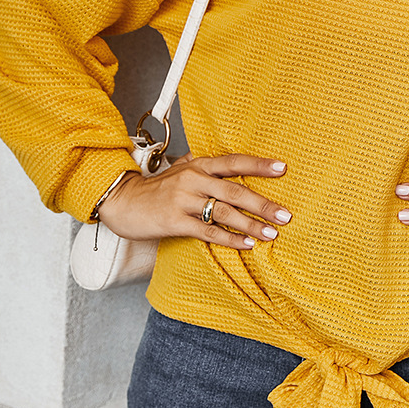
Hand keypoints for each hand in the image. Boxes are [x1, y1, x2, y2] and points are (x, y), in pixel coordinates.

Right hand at [98, 152, 291, 250]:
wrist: (122, 201)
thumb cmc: (158, 188)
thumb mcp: (183, 169)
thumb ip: (208, 169)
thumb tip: (238, 168)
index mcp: (199, 164)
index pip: (234, 161)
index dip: (259, 165)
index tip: (283, 168)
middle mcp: (193, 179)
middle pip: (234, 190)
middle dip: (262, 203)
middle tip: (285, 215)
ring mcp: (183, 200)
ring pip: (224, 212)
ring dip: (250, 224)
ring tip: (271, 234)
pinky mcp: (174, 222)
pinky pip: (207, 231)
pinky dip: (228, 239)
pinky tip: (245, 245)